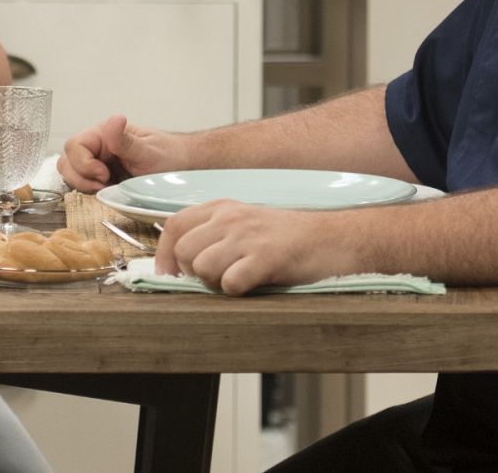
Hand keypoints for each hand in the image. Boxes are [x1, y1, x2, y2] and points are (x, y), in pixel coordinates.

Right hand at [57, 114, 186, 192]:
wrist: (183, 167)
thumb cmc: (170, 156)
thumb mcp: (149, 151)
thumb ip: (125, 140)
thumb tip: (114, 120)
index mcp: (105, 134)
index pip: (75, 145)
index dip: (83, 163)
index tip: (103, 174)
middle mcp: (97, 146)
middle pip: (67, 161)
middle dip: (81, 177)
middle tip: (104, 185)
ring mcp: (98, 162)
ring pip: (70, 173)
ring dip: (83, 185)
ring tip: (107, 188)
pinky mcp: (101, 178)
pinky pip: (83, 184)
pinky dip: (89, 191)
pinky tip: (109, 192)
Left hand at [155, 200, 354, 295]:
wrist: (333, 238)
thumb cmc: (287, 238)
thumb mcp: (245, 224)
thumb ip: (213, 235)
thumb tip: (178, 264)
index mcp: (223, 208)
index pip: (175, 225)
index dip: (163, 254)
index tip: (167, 276)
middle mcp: (232, 217)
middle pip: (184, 250)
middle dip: (192, 273)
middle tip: (215, 279)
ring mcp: (249, 236)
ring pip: (202, 267)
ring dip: (214, 282)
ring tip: (238, 279)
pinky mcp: (266, 257)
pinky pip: (230, 282)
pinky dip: (237, 290)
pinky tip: (253, 284)